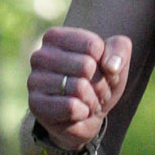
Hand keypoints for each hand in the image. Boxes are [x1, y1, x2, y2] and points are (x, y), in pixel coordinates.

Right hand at [27, 27, 131, 148]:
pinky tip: (78, 112)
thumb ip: (120, 49)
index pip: (94, 46)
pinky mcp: (36, 104)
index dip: (106, 64)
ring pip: (79, 88)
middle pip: (86, 66)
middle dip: (100, 84)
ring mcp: (34, 80)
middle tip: (96, 90)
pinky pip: (71, 107)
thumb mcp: (116, 61)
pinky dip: (83, 112)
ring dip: (93, 100)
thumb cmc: (98, 82)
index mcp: (55, 37)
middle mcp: (40, 55)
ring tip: (88, 101)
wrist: (85, 117)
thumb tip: (111, 66)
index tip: (101, 71)